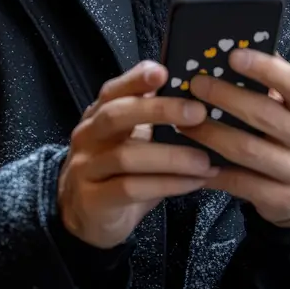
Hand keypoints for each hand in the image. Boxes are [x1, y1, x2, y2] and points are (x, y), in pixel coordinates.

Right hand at [58, 61, 216, 248]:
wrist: (86, 217)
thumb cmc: (118, 170)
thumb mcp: (131, 139)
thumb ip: (152, 116)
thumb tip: (195, 93)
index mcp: (99, 114)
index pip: (114, 89)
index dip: (136, 79)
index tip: (164, 72)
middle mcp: (88, 136)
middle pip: (117, 115)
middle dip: (159, 110)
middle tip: (197, 113)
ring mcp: (87, 168)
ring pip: (126, 156)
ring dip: (171, 157)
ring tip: (203, 160)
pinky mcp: (94, 201)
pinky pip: (131, 189)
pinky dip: (166, 184)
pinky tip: (193, 183)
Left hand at [182, 51, 289, 228]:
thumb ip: (273, 82)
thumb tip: (234, 47)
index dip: (264, 68)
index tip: (232, 56)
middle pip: (263, 115)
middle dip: (224, 97)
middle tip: (195, 85)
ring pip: (245, 150)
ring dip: (209, 133)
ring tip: (183, 122)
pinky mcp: (283, 201)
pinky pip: (239, 182)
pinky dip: (211, 168)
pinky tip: (191, 157)